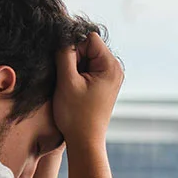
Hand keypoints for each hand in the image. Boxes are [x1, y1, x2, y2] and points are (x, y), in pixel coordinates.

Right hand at [53, 32, 123, 147]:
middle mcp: (115, 69)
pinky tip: (74, 91)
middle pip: (88, 47)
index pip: (89, 38)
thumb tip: (63, 34)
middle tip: (68, 80)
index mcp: (111, 66)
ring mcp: (110, 77)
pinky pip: (87, 70)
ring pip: (86, 59)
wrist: (84, 142)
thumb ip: (65, 54)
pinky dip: (77, 76)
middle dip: (74, 59)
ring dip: (73, 69)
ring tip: (71, 88)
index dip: (73, 48)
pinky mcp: (103, 85)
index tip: (66, 67)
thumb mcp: (66, 81)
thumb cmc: (76, 115)